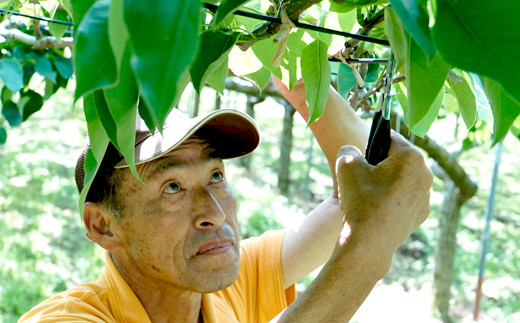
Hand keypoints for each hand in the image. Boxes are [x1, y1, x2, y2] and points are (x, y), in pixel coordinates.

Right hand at [335, 131, 432, 260]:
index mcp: (411, 157)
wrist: (369, 243)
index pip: (390, 137)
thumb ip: (349, 149)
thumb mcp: (346, 166)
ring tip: (370, 195)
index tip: (364, 156)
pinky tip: (378, 208)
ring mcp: (426, 196)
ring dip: (389, 181)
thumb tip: (353, 151)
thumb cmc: (360, 201)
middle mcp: (425, 174)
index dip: (373, 144)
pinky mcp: (422, 213)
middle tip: (364, 177)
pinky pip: (406, 197)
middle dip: (382, 164)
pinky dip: (394, 198)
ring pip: (404, 178)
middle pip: (399, 158)